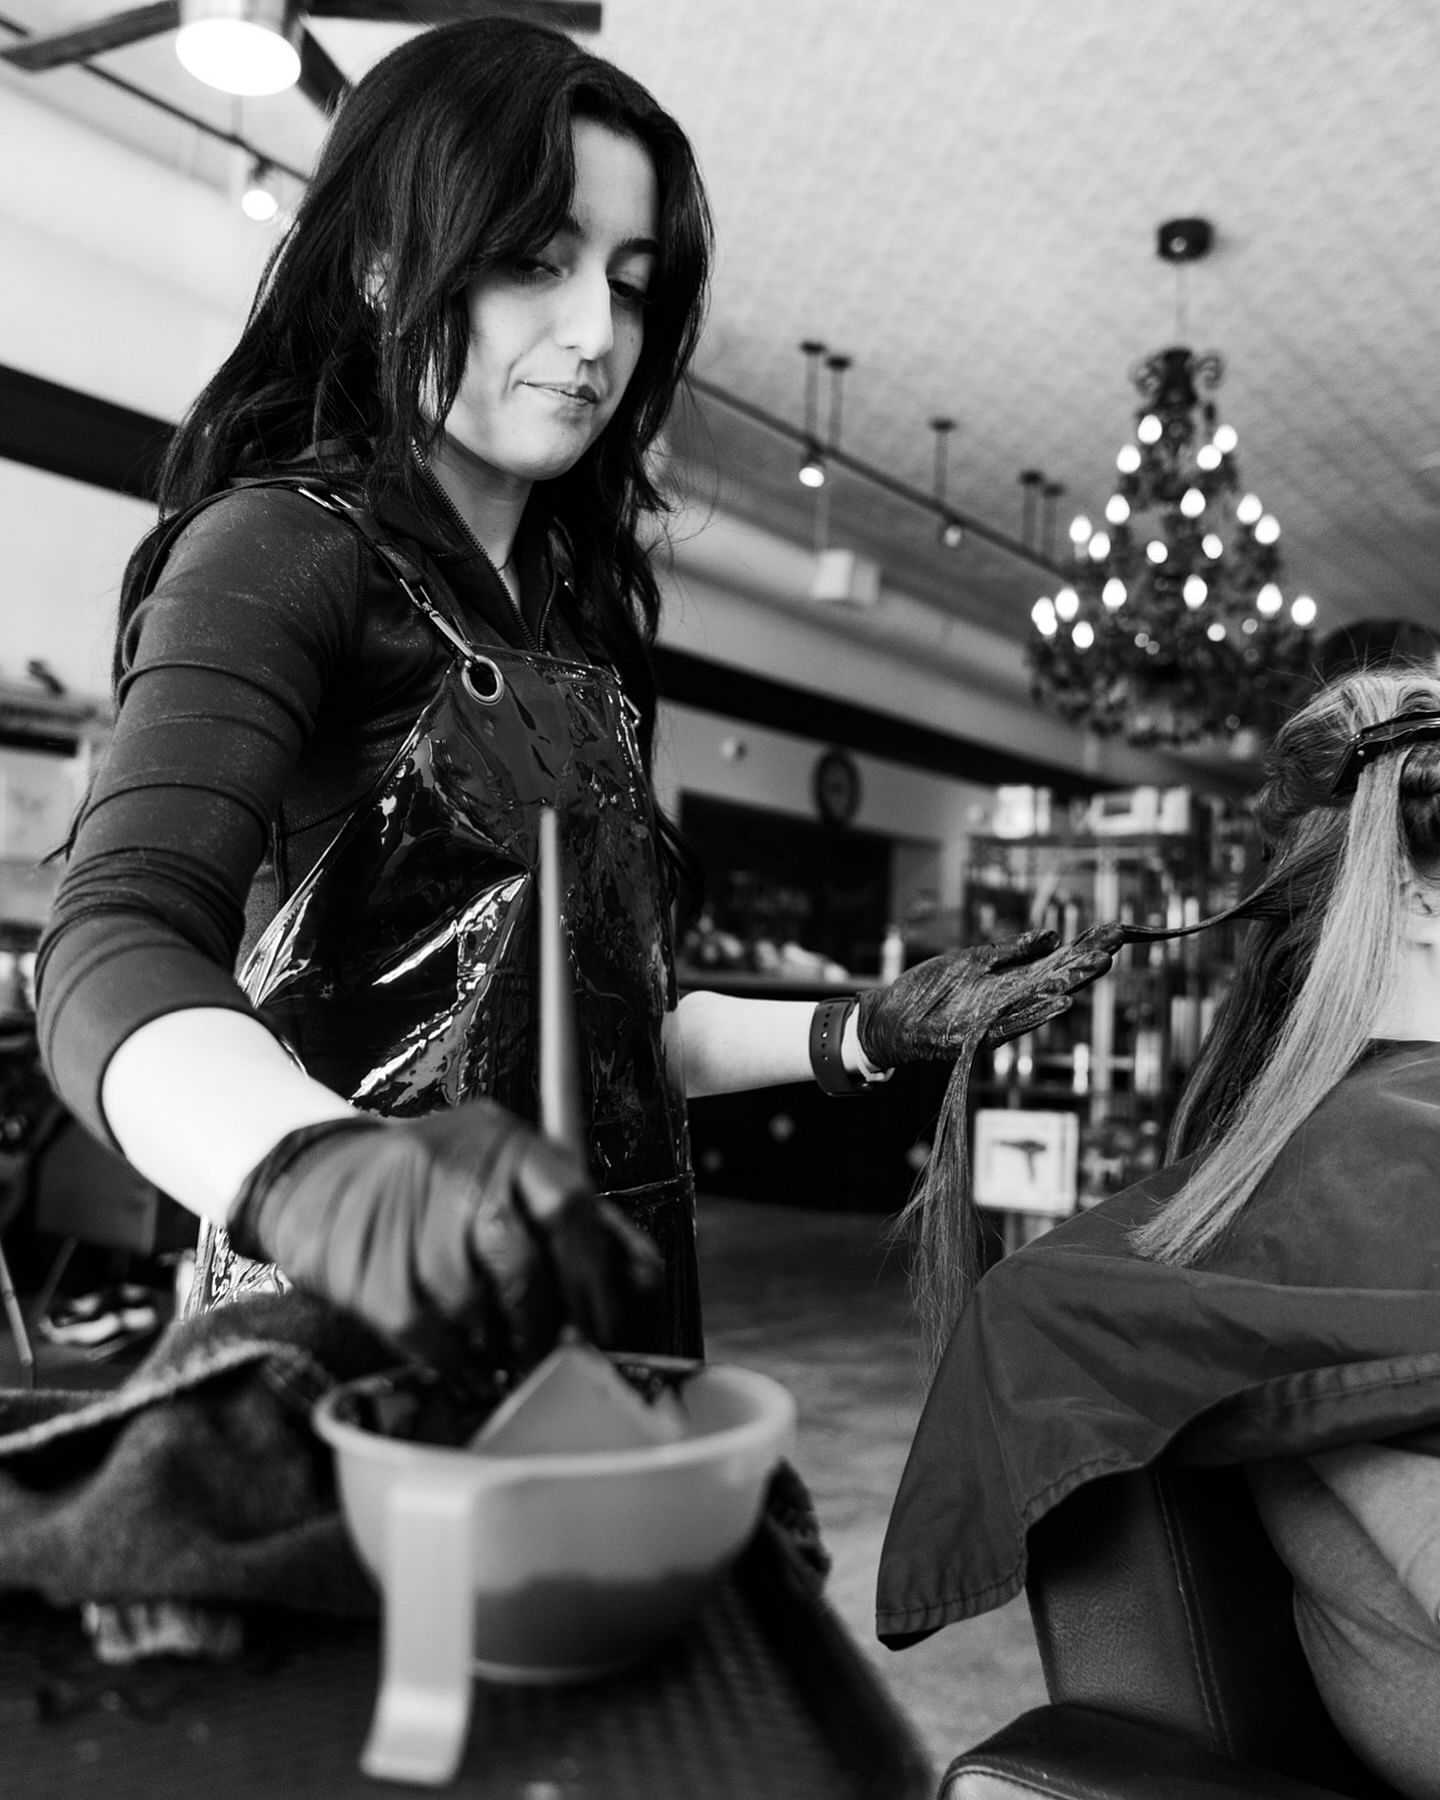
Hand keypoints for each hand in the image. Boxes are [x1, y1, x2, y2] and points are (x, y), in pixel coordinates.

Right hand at [226, 1100, 661, 1370]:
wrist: (321, 1172)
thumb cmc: (441, 1180)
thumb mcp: (515, 1172)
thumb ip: (585, 1221)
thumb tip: (646, 1282)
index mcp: (511, 1145)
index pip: (571, 1204)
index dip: (597, 1274)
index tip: (606, 1326)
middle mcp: (462, 1171)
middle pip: (522, 1262)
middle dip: (544, 1322)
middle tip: (551, 1352)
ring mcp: (409, 1216)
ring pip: (473, 1304)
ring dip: (497, 1344)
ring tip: (502, 1352)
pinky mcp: (367, 1265)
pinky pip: (426, 1334)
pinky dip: (454, 1362)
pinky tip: (465, 1365)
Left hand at [856, 922, 1123, 1066]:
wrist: (889, 1020)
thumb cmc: (930, 992)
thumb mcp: (972, 961)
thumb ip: (1011, 951)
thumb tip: (1051, 935)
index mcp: (1009, 982)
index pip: (1055, 962)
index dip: (1083, 947)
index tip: (1116, 929)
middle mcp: (1008, 1002)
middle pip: (1055, 979)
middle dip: (1085, 963)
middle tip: (1118, 944)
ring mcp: (993, 1019)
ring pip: (1040, 999)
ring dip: (1071, 983)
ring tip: (1100, 963)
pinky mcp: (973, 1035)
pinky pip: (1011, 1025)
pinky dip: (1037, 1013)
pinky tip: (1061, 1001)